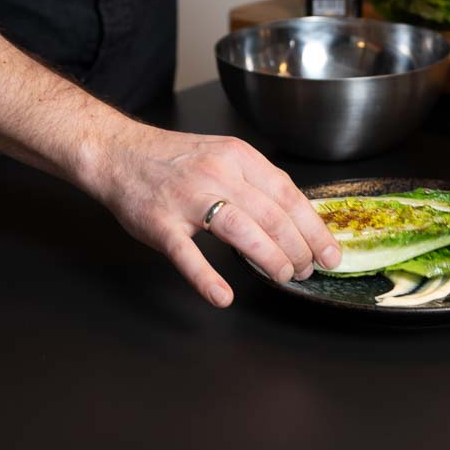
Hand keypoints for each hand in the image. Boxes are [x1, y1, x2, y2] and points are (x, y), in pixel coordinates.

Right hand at [94, 124, 342, 306]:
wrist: (119, 153)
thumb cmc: (174, 160)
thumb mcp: (222, 155)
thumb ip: (256, 183)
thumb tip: (298, 218)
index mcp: (237, 157)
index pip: (288, 194)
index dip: (313, 227)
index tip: (330, 251)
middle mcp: (217, 174)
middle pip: (272, 215)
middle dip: (299, 248)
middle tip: (308, 270)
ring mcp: (187, 199)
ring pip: (241, 230)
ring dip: (270, 258)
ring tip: (284, 276)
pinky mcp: (160, 224)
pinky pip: (187, 254)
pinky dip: (206, 278)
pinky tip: (223, 295)